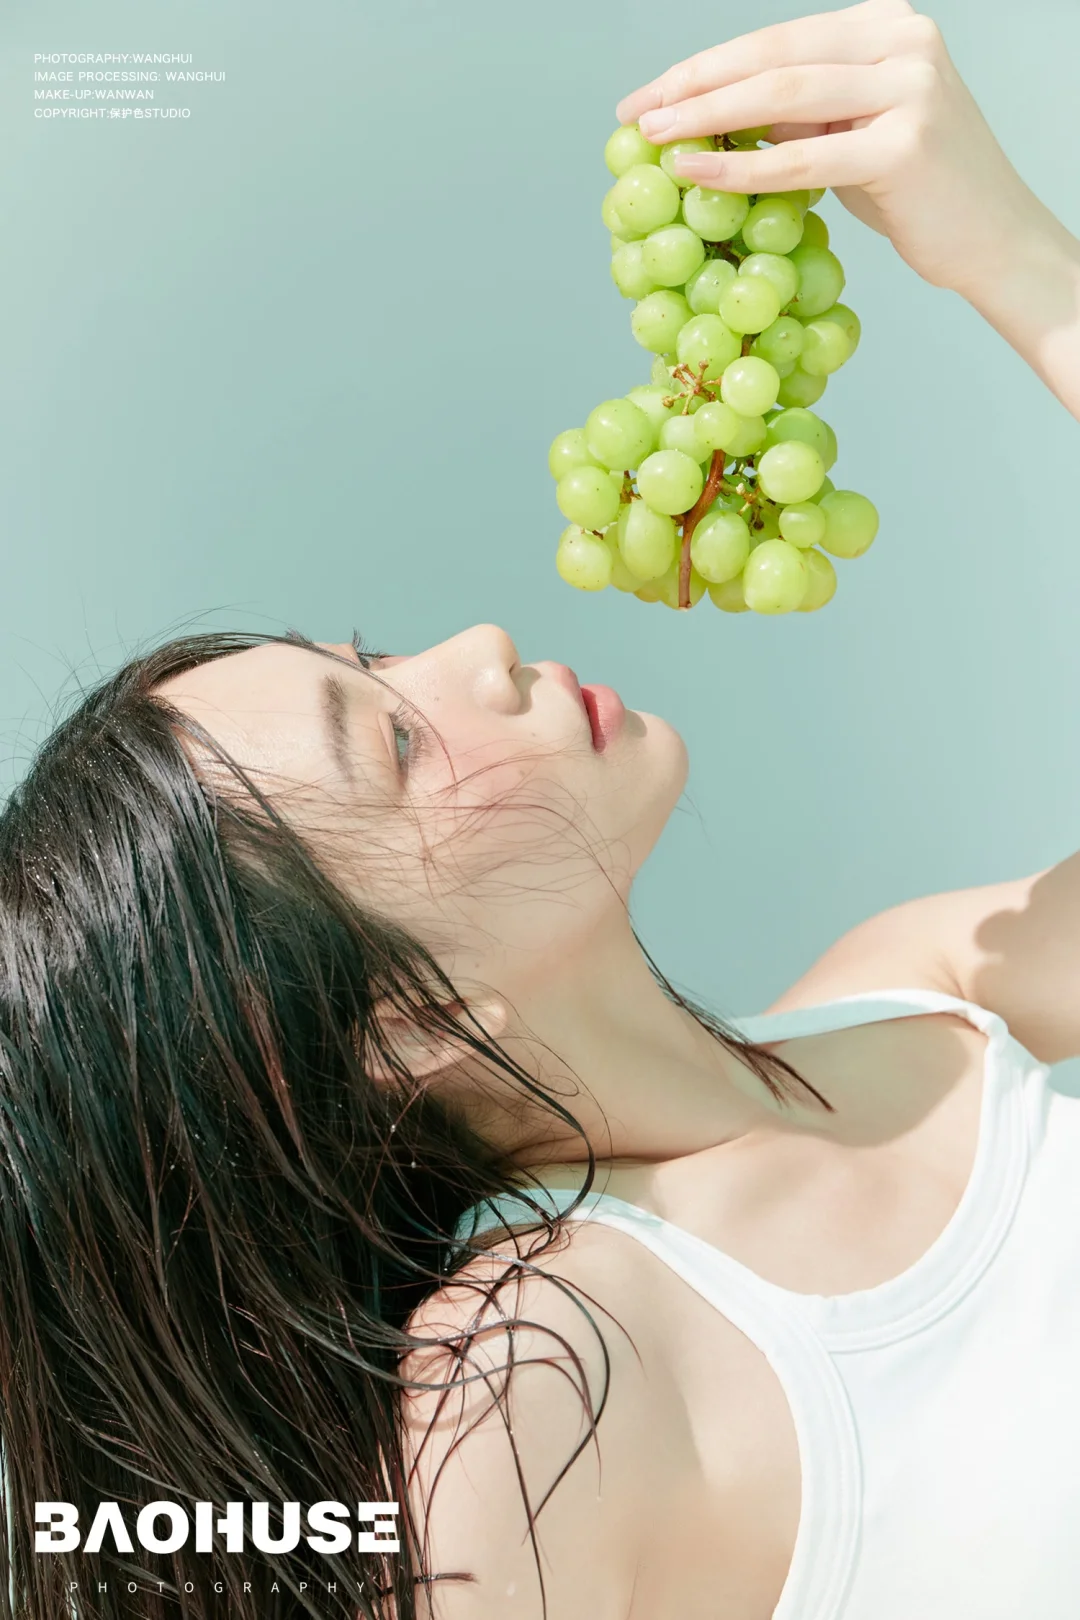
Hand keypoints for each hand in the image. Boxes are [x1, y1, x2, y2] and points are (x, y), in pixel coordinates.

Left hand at [615, 0, 1047, 301]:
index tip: (648, 96)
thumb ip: (797, 113)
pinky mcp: (903, 145)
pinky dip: (740, 167)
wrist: (991, 240)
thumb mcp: (851, 134)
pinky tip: (693, 173)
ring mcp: (908, 88)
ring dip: (707, 117)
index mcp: (885, 25)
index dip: (705, 65)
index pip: (776, 40)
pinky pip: (801, 158)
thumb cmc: (917, 193)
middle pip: (772, 58)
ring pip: (782, 97)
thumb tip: (710, 113)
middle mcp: (901, 40)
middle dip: (694, 86)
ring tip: (652, 140)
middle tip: (636, 115)